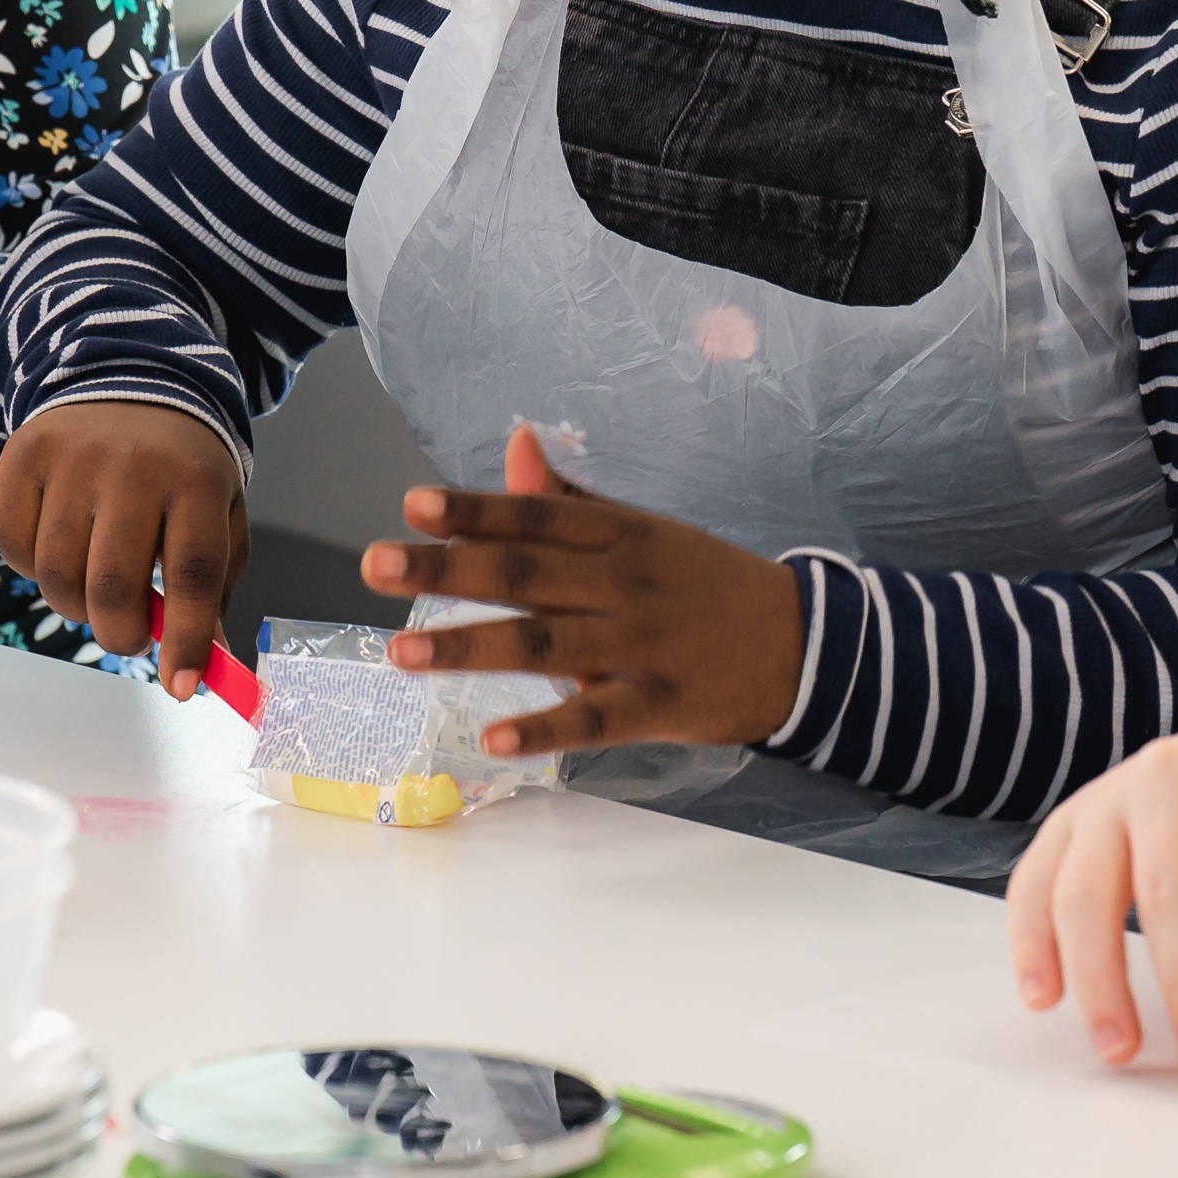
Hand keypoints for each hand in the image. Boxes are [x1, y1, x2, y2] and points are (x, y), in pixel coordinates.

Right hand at [0, 397, 247, 698]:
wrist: (132, 379)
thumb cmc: (181, 467)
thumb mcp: (218, 514)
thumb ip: (213, 588)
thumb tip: (200, 665)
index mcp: (195, 482)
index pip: (192, 575)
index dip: (186, 639)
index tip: (181, 686)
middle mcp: (133, 466)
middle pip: (113, 584)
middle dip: (119, 634)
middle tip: (128, 637)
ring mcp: (72, 457)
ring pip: (56, 574)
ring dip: (73, 606)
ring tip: (94, 589)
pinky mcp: (23, 454)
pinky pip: (10, 544)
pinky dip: (29, 568)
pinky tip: (58, 550)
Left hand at [363, 424, 804, 754]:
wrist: (804, 643)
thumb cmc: (704, 584)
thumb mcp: (643, 530)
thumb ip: (569, 500)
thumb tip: (516, 440)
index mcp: (620, 535)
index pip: (535, 519)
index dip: (474, 510)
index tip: (411, 504)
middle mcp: (624, 584)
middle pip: (525, 576)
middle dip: (447, 568)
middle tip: (373, 562)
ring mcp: (640, 647)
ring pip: (544, 645)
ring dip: (469, 646)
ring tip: (400, 651)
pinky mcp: (659, 705)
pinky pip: (594, 719)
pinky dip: (545, 729)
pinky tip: (493, 737)